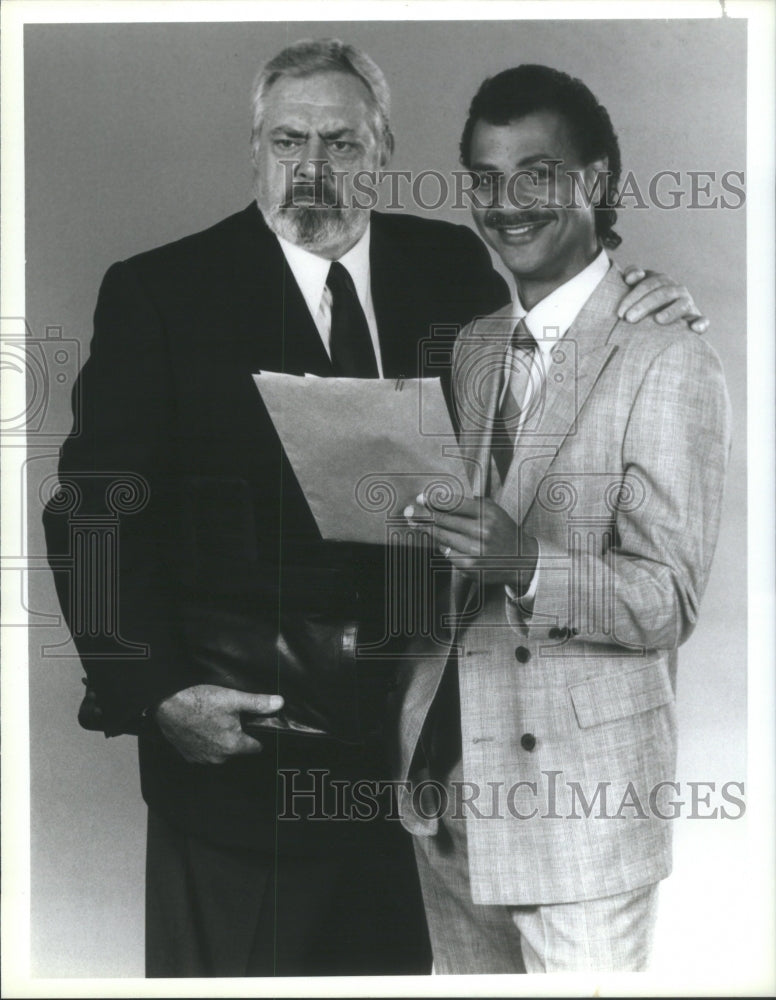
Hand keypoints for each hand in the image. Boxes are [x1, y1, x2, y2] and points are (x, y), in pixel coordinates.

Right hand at [153, 684, 283, 763]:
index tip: (254, 726)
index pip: (255, 747)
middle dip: (237, 737)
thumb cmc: (201, 701)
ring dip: (220, 741)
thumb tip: (280, 703)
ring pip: (220, 751)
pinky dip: (205, 743)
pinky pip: (203, 752)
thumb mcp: (233, 699)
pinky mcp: (187, 755)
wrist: (167, 704)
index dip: (257, 736)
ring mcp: (201, 759)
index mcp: (233, 746)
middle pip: (237, 749)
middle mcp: (218, 758)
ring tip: (215, 722)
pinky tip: (201, 728)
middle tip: (231, 718)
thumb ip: (258, 703)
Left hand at [404, 494, 536, 586]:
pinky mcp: (469, 567)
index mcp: (486, 513)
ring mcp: (474, 551)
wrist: (521, 559)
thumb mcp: (493, 510)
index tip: (420, 498)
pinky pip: (447, 553)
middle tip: (408, 511)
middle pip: (443, 521)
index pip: (452, 504)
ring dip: (427, 530)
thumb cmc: (502, 530)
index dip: (433, 501)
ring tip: (416, 523)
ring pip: (442, 538)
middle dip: (422, 515)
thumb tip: (439, 501)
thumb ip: (471, 504)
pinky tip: (439, 542)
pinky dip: (442, 546)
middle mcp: (480, 531)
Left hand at [618, 266, 708, 333]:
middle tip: (629, 318)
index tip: (620, 312)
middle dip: (645, 305)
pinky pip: (702, 320)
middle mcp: (676, 290)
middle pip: (663, 294)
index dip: (634, 296)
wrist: (660, 321)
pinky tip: (694, 328)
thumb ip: (631, 274)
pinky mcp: (696, 318)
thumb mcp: (636, 286)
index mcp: (662, 281)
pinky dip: (701, 323)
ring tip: (658, 319)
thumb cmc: (643, 302)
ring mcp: (688, 304)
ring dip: (670, 312)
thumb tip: (632, 277)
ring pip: (682, 305)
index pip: (649, 284)